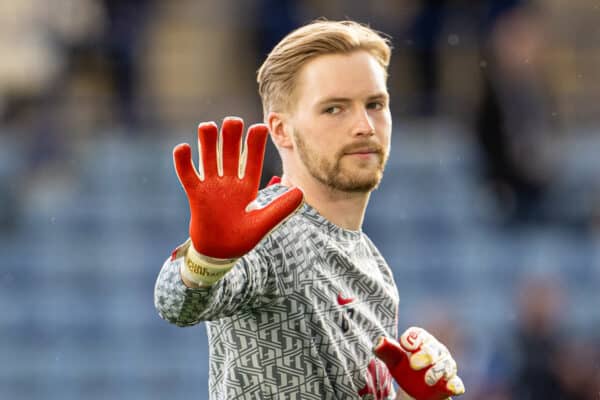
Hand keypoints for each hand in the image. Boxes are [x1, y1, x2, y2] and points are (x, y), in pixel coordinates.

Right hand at [173, 117, 302, 282]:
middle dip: (231, 138)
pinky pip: (187, 175)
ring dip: (207, 143)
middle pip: (229, 155)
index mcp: (247, 188)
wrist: (218, 254)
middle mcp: (229, 183)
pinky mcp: (195, 195)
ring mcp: (211, 187)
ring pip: (209, 159)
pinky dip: (183, 162)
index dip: (255, 145)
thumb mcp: (262, 224)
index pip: (253, 161)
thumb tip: (301, 192)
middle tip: (232, 121)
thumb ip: (280, 209)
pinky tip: (183, 147)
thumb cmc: (241, 239)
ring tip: (208, 126)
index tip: (259, 127)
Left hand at [374, 327, 464, 399]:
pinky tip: (449, 387)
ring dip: (437, 372)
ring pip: (446, 365)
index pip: (418, 334)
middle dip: (425, 355)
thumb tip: (379, 342)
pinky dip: (454, 385)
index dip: (412, 338)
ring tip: (427, 380)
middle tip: (413, 364)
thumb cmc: (404, 368)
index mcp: (420, 340)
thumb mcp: (393, 360)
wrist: (415, 389)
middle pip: (433, 349)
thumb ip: (386, 351)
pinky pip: (456, 383)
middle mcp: (435, 350)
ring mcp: (445, 366)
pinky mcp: (451, 383)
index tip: (404, 344)